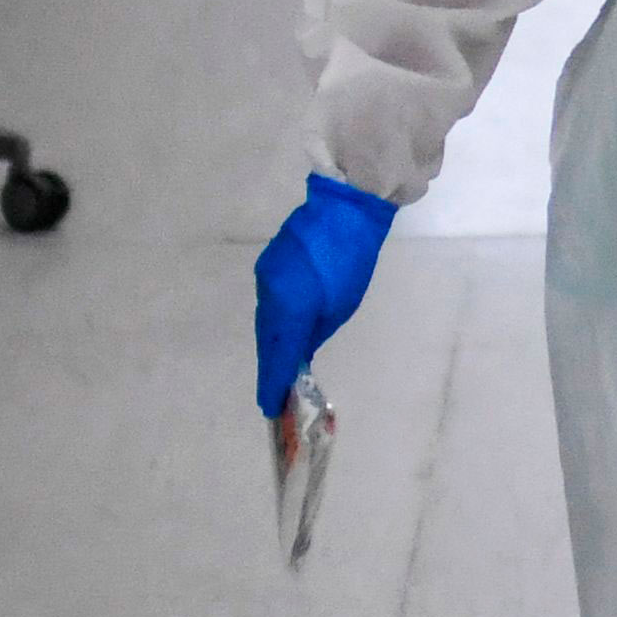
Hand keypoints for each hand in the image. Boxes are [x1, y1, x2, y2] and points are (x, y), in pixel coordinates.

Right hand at [252, 174, 397, 412]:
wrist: (343, 209)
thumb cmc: (351, 261)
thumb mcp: (340, 307)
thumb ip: (314, 332)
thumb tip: (299, 350)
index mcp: (290, 307)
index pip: (277, 354)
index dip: (273, 382)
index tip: (270, 407)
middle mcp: (269, 294)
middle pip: (267, 339)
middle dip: (271, 365)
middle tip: (274, 391)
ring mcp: (265, 277)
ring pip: (266, 320)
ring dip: (273, 343)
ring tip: (280, 366)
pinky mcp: (268, 264)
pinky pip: (268, 302)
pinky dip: (275, 321)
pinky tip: (283, 332)